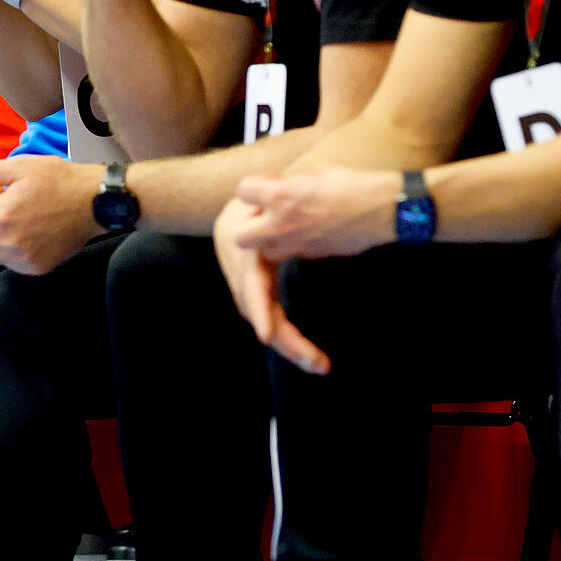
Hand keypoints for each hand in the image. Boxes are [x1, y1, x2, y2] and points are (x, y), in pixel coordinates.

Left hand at [0, 157, 104, 274]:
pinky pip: (8, 262)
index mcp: (1, 215)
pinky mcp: (36, 269)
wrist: (95, 202)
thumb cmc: (57, 179)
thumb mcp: (18, 167)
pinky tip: (30, 233)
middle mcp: (8, 242)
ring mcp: (23, 259)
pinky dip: (11, 249)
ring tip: (19, 219)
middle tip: (9, 203)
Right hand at [213, 197, 330, 375]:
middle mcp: (242, 273)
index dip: (256, 310)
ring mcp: (246, 285)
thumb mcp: (267, 196)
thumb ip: (266, 198)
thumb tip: (261, 197)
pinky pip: (270, 318)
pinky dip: (286, 337)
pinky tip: (306, 354)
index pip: (249, 285)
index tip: (266, 336)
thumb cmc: (262, 198)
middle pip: (259, 314)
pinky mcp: (256, 293)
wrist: (241, 207)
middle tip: (316, 364)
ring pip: (264, 322)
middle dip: (287, 341)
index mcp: (245, 251)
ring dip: (290, 346)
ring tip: (318, 364)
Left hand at [232, 165, 399, 260]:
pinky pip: (293, 253)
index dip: (252, 187)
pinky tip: (310, 230)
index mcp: (281, 195)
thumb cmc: (352, 181)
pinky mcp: (313, 255)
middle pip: (240, 236)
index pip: (241, 191)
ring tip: (285, 225)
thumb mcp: (314, 171)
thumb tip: (269, 190)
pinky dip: (294, 244)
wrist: (386, 208)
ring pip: (265, 251)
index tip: (265, 185)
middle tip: (264, 214)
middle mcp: (282, 224)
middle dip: (248, 226)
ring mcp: (297, 244)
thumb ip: (285, 183)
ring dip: (269, 240)